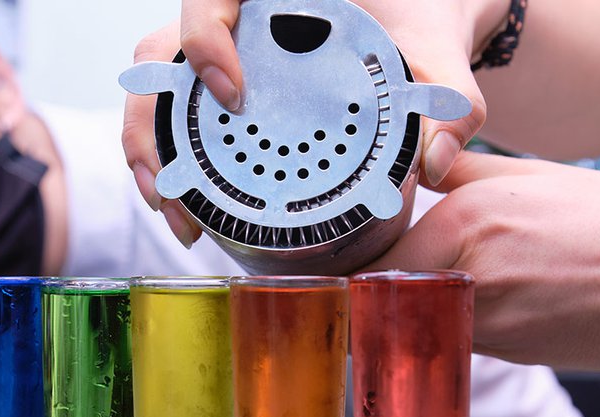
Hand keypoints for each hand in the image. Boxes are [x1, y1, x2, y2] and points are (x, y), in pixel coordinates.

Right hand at [122, 0, 507, 247]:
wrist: (417, 27)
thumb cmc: (418, 25)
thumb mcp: (438, 58)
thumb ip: (450, 100)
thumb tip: (437, 162)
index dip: (202, 38)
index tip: (233, 94)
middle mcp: (236, 17)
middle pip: (158, 51)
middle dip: (150, 125)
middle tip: (173, 189)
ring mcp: (222, 53)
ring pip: (154, 87)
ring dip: (148, 153)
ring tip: (176, 214)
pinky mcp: (219, 88)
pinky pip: (174, 116)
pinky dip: (169, 162)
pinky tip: (187, 211)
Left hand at [369, 152, 599, 369]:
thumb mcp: (528, 175)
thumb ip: (459, 174)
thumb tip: (417, 164)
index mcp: (464, 222)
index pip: (371, 263)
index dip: (356, 267)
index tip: (351, 264)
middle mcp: (466, 276)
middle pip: (389, 299)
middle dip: (382, 292)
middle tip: (385, 280)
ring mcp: (487, 324)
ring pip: (422, 322)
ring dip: (421, 310)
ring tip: (451, 287)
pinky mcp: (507, 355)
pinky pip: (460, 338)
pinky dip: (458, 325)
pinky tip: (488, 306)